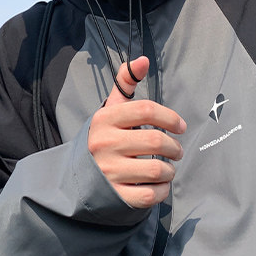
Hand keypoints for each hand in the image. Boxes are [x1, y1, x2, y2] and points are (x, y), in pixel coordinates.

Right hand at [88, 55, 185, 209]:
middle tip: (176, 151)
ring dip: (169, 170)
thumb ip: (125, 83)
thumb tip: (143, 59)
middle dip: (174, 147)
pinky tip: (159, 184)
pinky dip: (162, 190)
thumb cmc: (103, 138)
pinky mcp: (115, 196)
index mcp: (104, 120)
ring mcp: (108, 172)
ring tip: (167, 168)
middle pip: (156, 141)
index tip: (180, 126)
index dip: (170, 117)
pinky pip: (150, 194)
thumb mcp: (109, 110)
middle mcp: (104, 144)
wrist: (75, 178)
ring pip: (156, 170)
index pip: (146, 110)